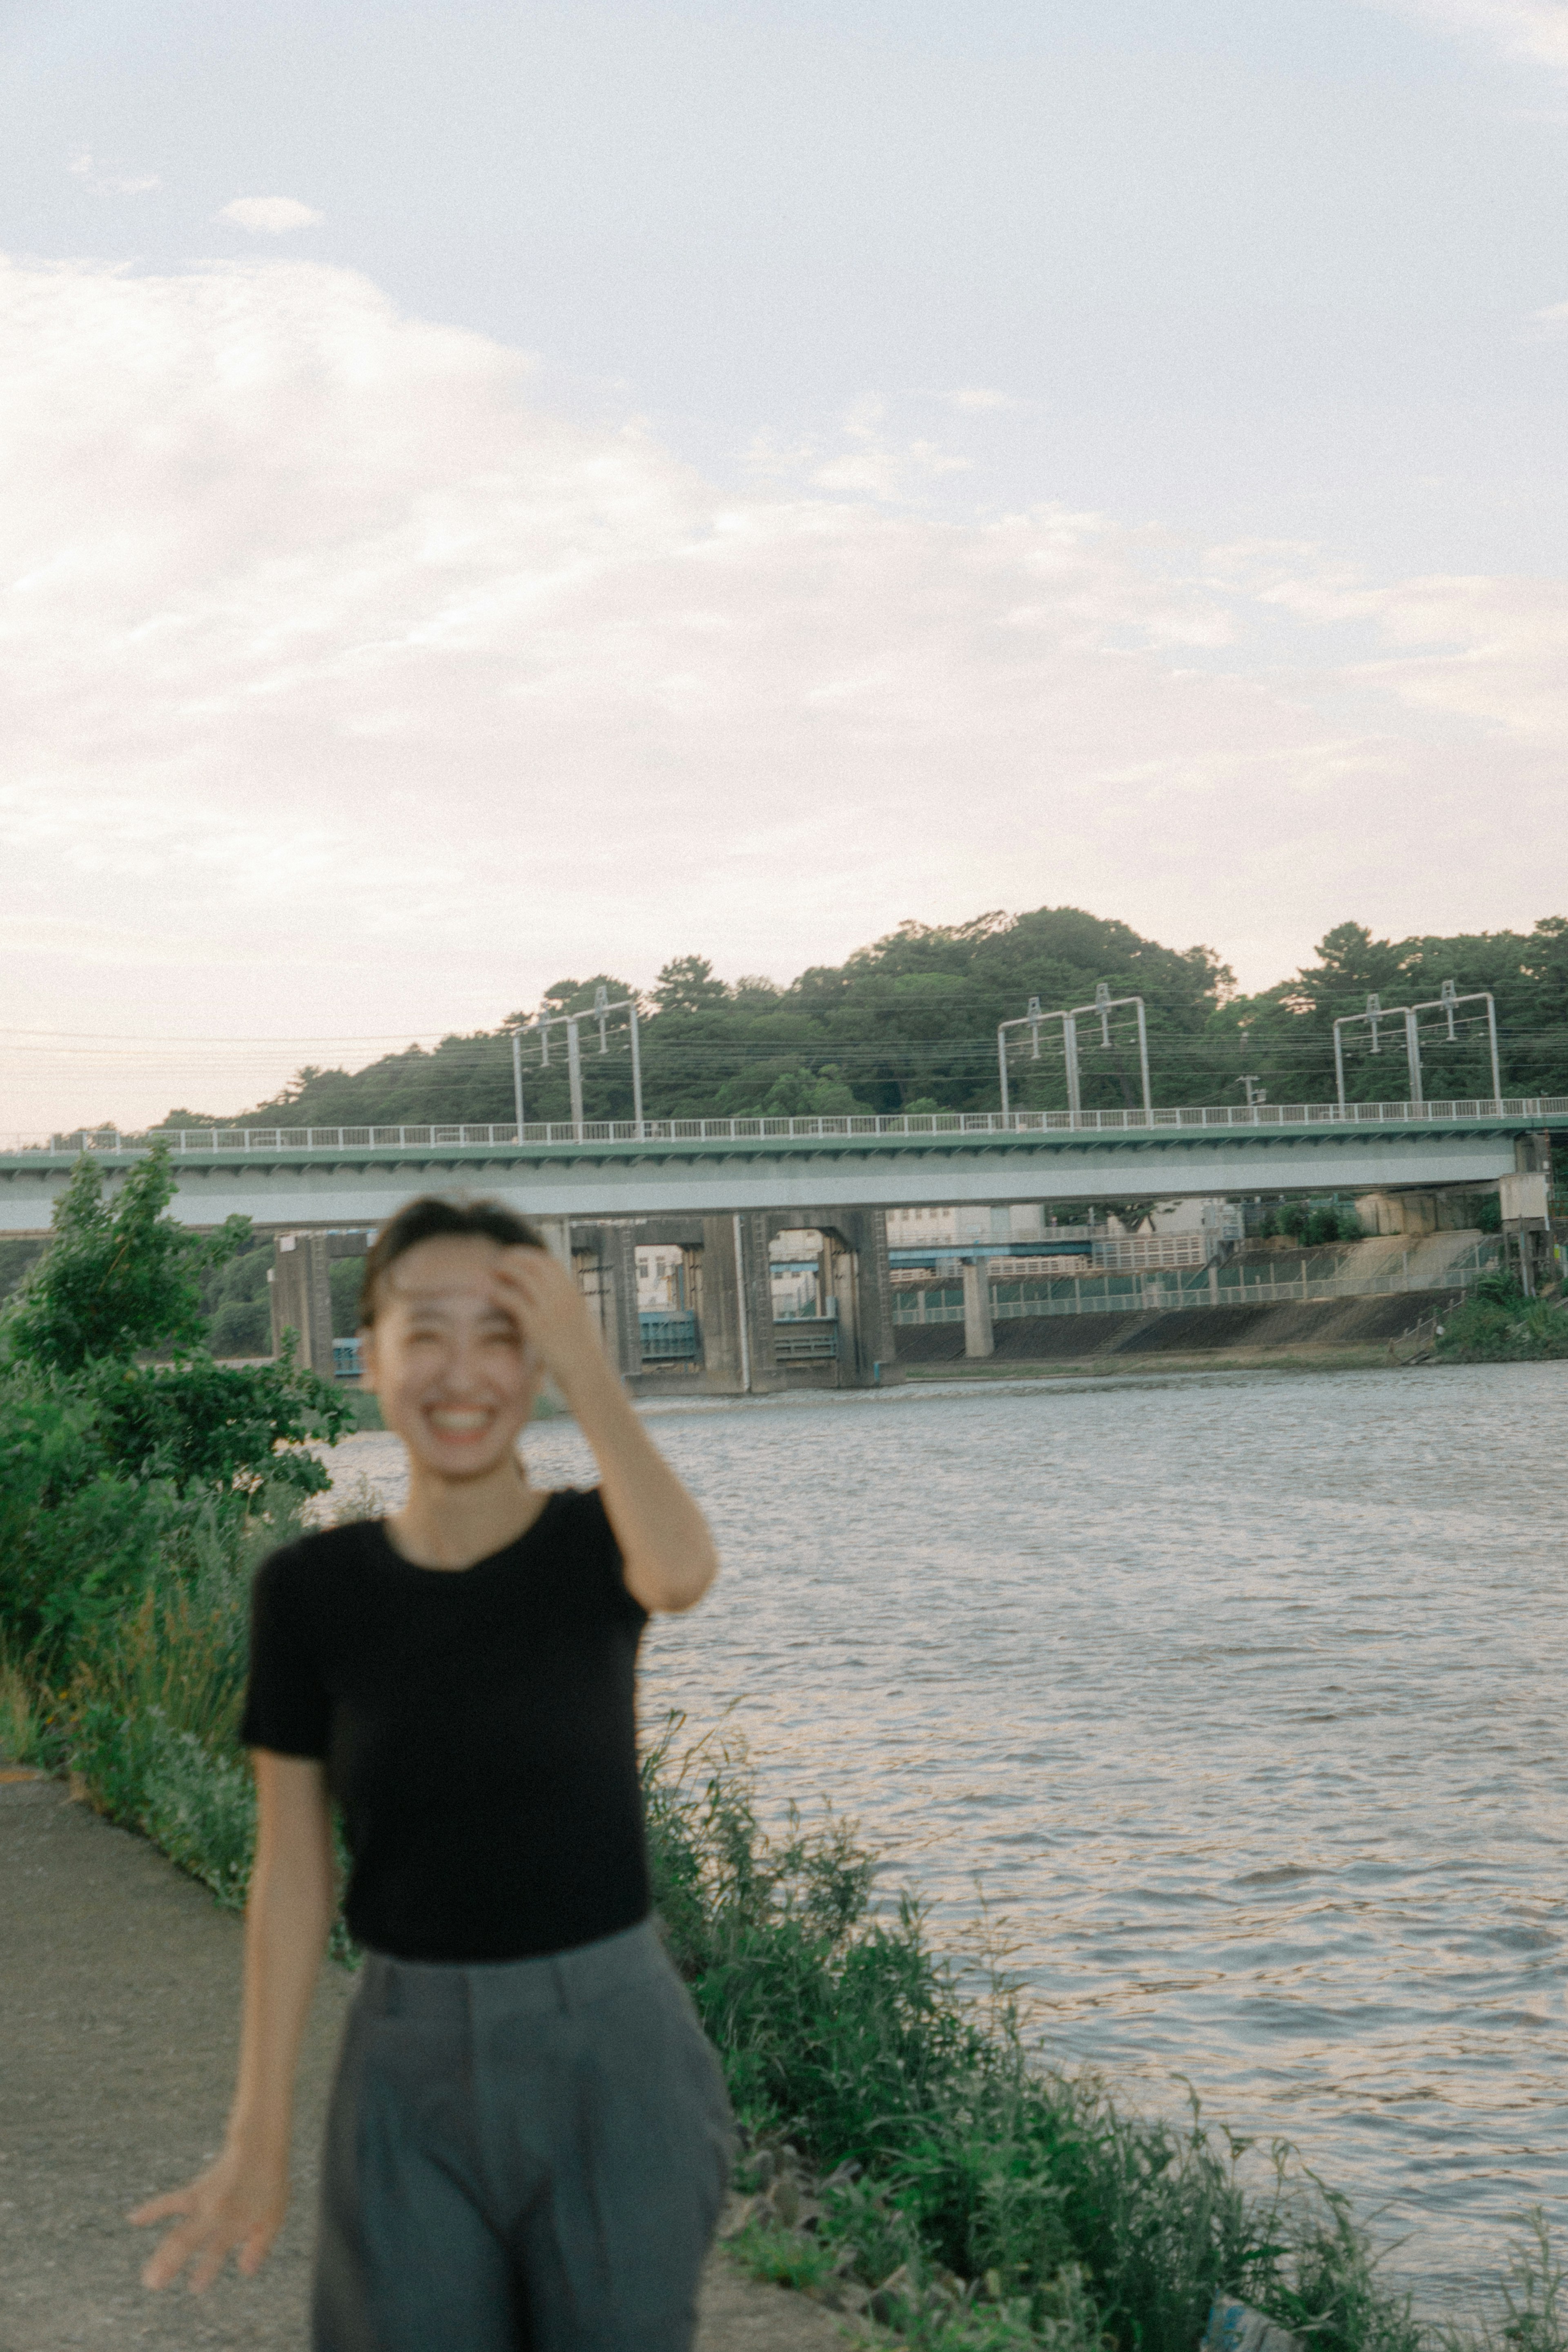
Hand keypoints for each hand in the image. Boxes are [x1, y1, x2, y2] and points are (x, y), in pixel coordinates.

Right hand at [129, 2142, 288, 2292]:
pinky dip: (152, 2209)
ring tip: (146, 2275)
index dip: (205, 2270)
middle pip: (187, 2242)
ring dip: (160, 2253)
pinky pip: (170, 2201)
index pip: (216, 2252)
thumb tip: (245, 2271)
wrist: (260, 2147)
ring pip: (176, 2230)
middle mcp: (215, 2215)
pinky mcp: (195, 2190)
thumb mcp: (274, 2217)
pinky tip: (133, 2218)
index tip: (194, 2287)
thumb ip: (260, 2246)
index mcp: (235, 2224)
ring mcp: (203, 2203)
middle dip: (169, 2265)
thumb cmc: (271, 2185)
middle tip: (153, 2284)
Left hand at [492, 1246, 608, 1394]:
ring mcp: (549, 1310)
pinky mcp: (536, 1326)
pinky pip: (513, 1300)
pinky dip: (499, 1293)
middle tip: (500, 1261)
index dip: (532, 1256)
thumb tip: (554, 1292)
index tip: (518, 1257)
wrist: (585, 1372)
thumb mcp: (579, 1318)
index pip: (551, 1263)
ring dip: (505, 1271)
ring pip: (522, 1278)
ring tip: (493, 1273)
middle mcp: (563, 1297)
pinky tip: (491, 1294)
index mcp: (573, 1293)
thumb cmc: (582, 1350)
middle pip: (535, 1265)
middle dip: (515, 1259)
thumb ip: (566, 1302)